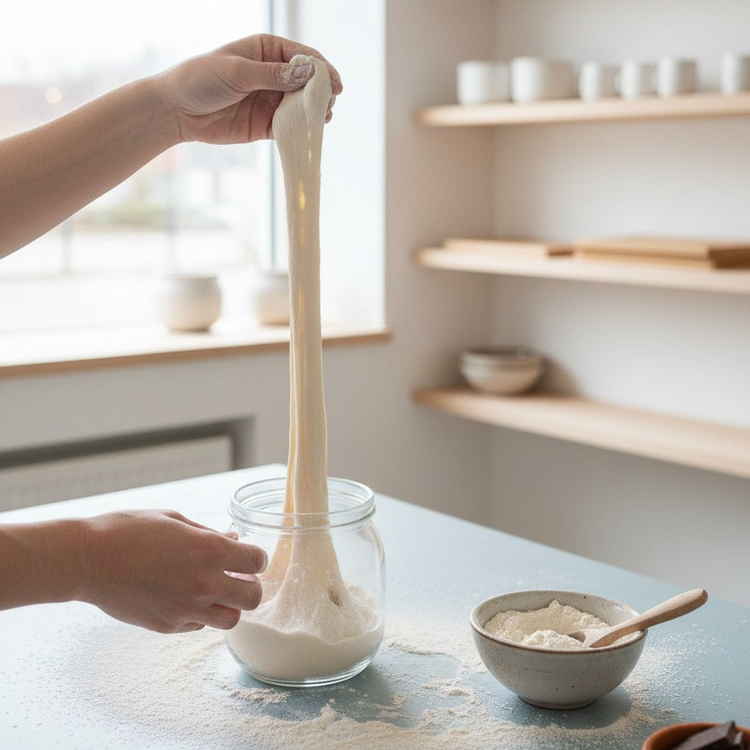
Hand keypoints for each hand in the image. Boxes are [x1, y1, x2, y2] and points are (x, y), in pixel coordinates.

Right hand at [80, 510, 266, 633]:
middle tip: (240, 579)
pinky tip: (187, 599)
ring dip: (229, 607)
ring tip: (216, 593)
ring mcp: (186, 608)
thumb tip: (232, 539)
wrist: (87, 559)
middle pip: (253, 598)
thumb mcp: (174, 520)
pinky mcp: (167, 626)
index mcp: (210, 550)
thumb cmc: (129, 531)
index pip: (257, 560)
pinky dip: (200, 615)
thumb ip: (208, 534)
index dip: (256, 558)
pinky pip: (198, 626)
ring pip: (230, 620)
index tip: (249, 557)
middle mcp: (204, 583)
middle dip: (252, 587)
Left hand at [160, 34, 343, 143]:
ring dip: (314, 112)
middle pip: (307, 82)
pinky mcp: (266, 124)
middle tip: (330, 104)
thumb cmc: (201, 79)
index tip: (334, 84)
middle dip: (321, 92)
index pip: (302, 56)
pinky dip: (301, 130)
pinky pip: (289, 127)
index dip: (321, 69)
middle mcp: (273, 74)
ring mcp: (270, 100)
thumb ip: (273, 75)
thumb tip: (308, 72)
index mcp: (266, 50)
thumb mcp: (238, 71)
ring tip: (324, 118)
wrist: (177, 110)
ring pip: (301, 106)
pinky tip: (309, 133)